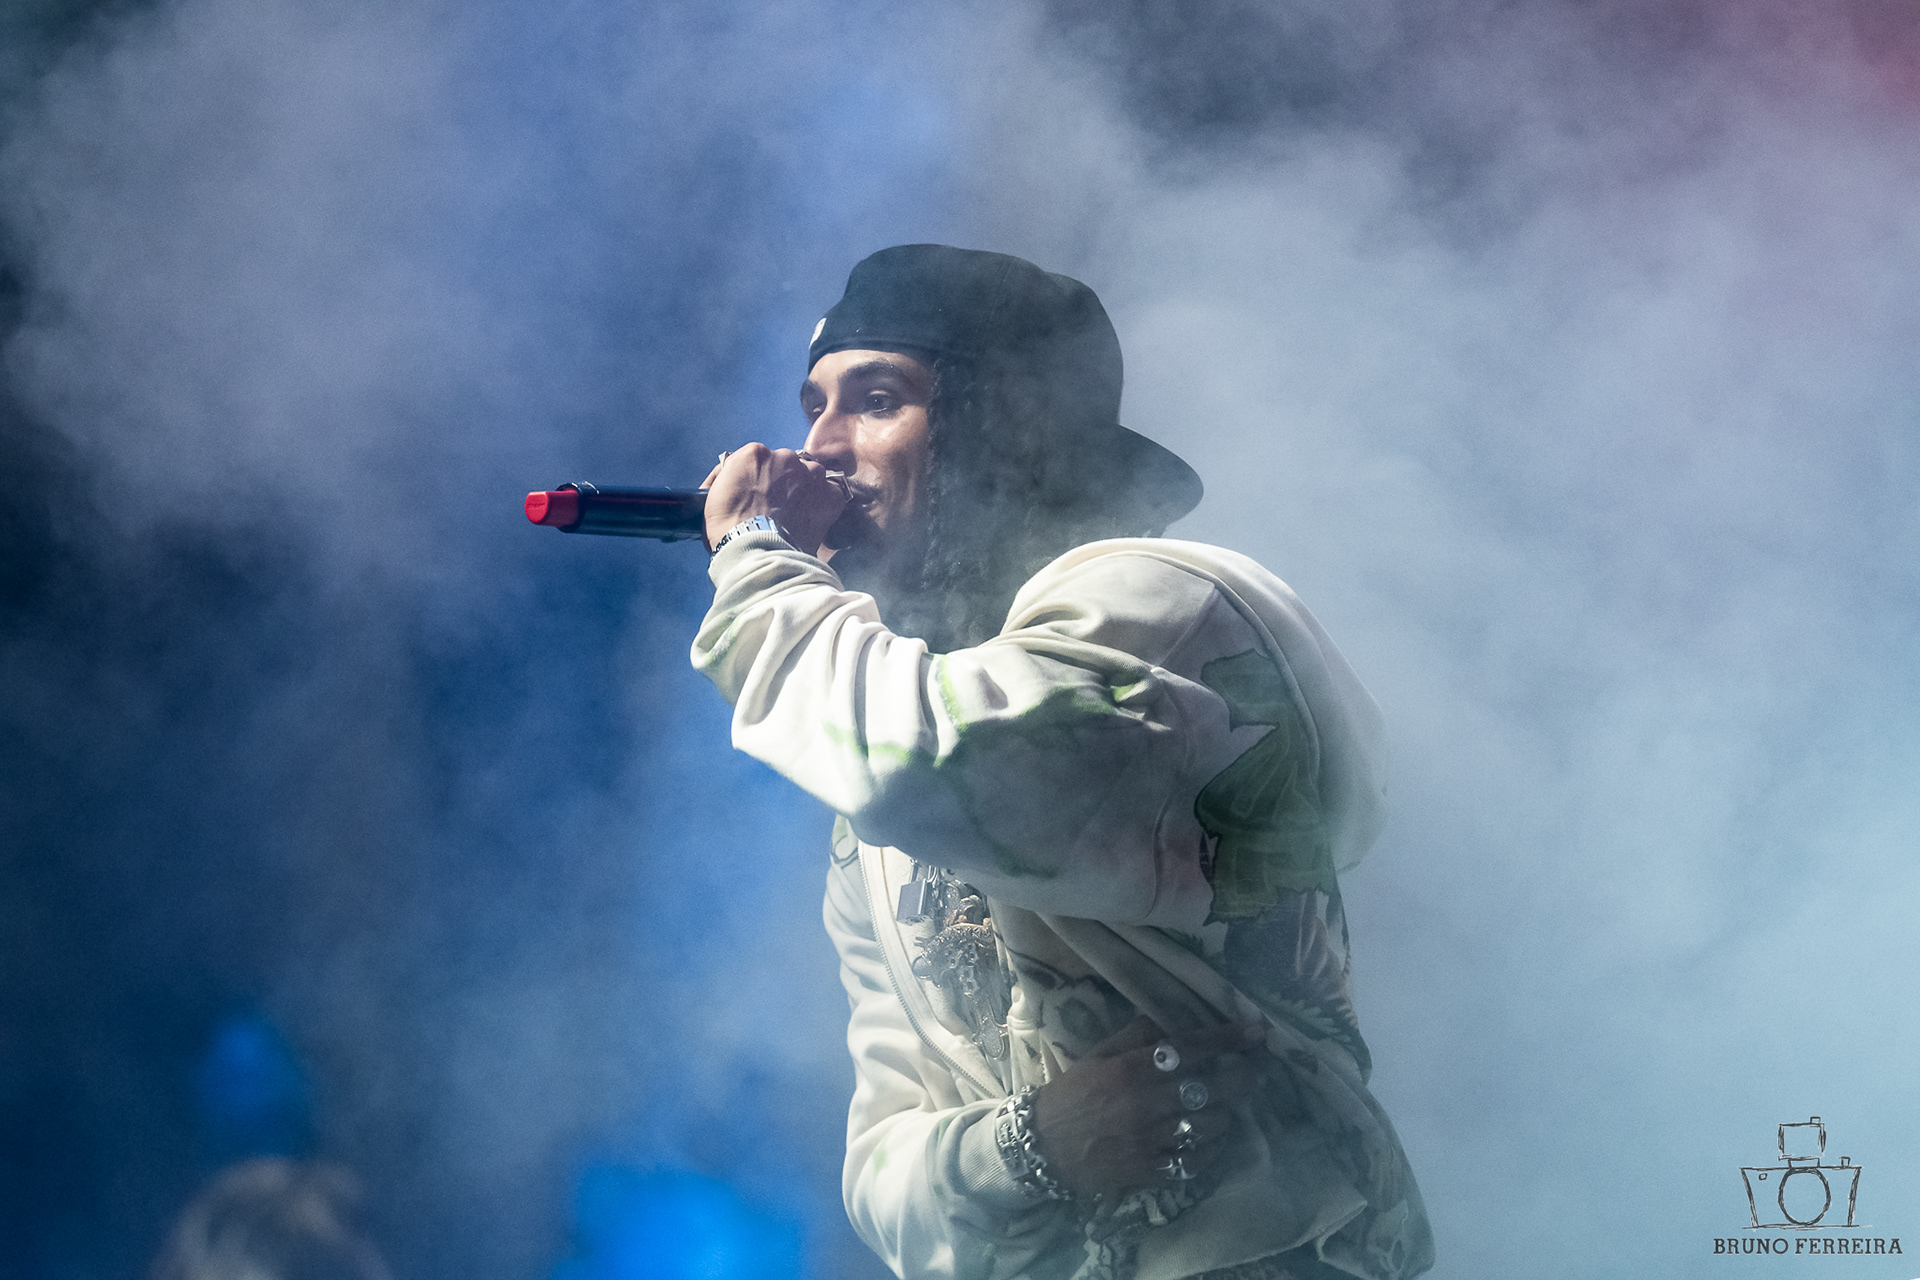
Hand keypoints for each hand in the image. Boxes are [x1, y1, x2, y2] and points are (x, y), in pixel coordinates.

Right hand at [700, 443, 848, 555]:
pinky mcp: (830, 495)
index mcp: (755, 453)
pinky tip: (810, 520)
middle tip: (775, 506)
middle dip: (781, 482)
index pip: (760, 460)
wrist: (758, 552)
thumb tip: (738, 476)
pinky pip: (830, 494)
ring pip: (810, 476)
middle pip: (786, 466)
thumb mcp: (715, 494)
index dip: (758, 479)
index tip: (758, 494)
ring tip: (794, 515)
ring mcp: (811, 475)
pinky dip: (823, 505)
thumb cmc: (730, 528)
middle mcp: (786, 456)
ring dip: (804, 490)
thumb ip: (732, 476)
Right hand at [1029, 1014, 1265, 1200]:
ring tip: (1230, 1104)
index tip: (1254, 1031)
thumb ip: (1135, 1036)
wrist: (1042, 1145)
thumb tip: (1171, 1019)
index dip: (1227, 1039)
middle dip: (1242, 1076)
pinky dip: (1211, 1148)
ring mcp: (1150, 1140)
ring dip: (1228, 1112)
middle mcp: (1145, 1103)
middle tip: (1256, 1069)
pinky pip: (1195, 1160)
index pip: (1190, 1048)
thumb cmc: (1072, 1093)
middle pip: (1211, 1088)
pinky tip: (1212, 1138)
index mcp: (1131, 1069)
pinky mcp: (1150, 1171)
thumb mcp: (1098, 1055)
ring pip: (1210, 1125)